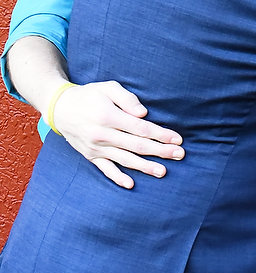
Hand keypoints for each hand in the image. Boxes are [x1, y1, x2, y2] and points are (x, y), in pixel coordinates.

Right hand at [52, 81, 183, 188]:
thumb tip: (143, 114)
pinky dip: (117, 177)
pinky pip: (105, 169)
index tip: (177, 139)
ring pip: (124, 159)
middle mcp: (102, 134)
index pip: (140, 128)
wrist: (59, 107)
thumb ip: (127, 98)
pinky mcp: (90, 156)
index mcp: (108, 116)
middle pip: (136, 145)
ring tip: (163, 171)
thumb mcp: (107, 88)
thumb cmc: (89, 95)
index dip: (160, 134)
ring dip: (145, 166)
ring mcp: (95, 148)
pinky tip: (130, 184)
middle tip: (180, 154)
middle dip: (160, 151)